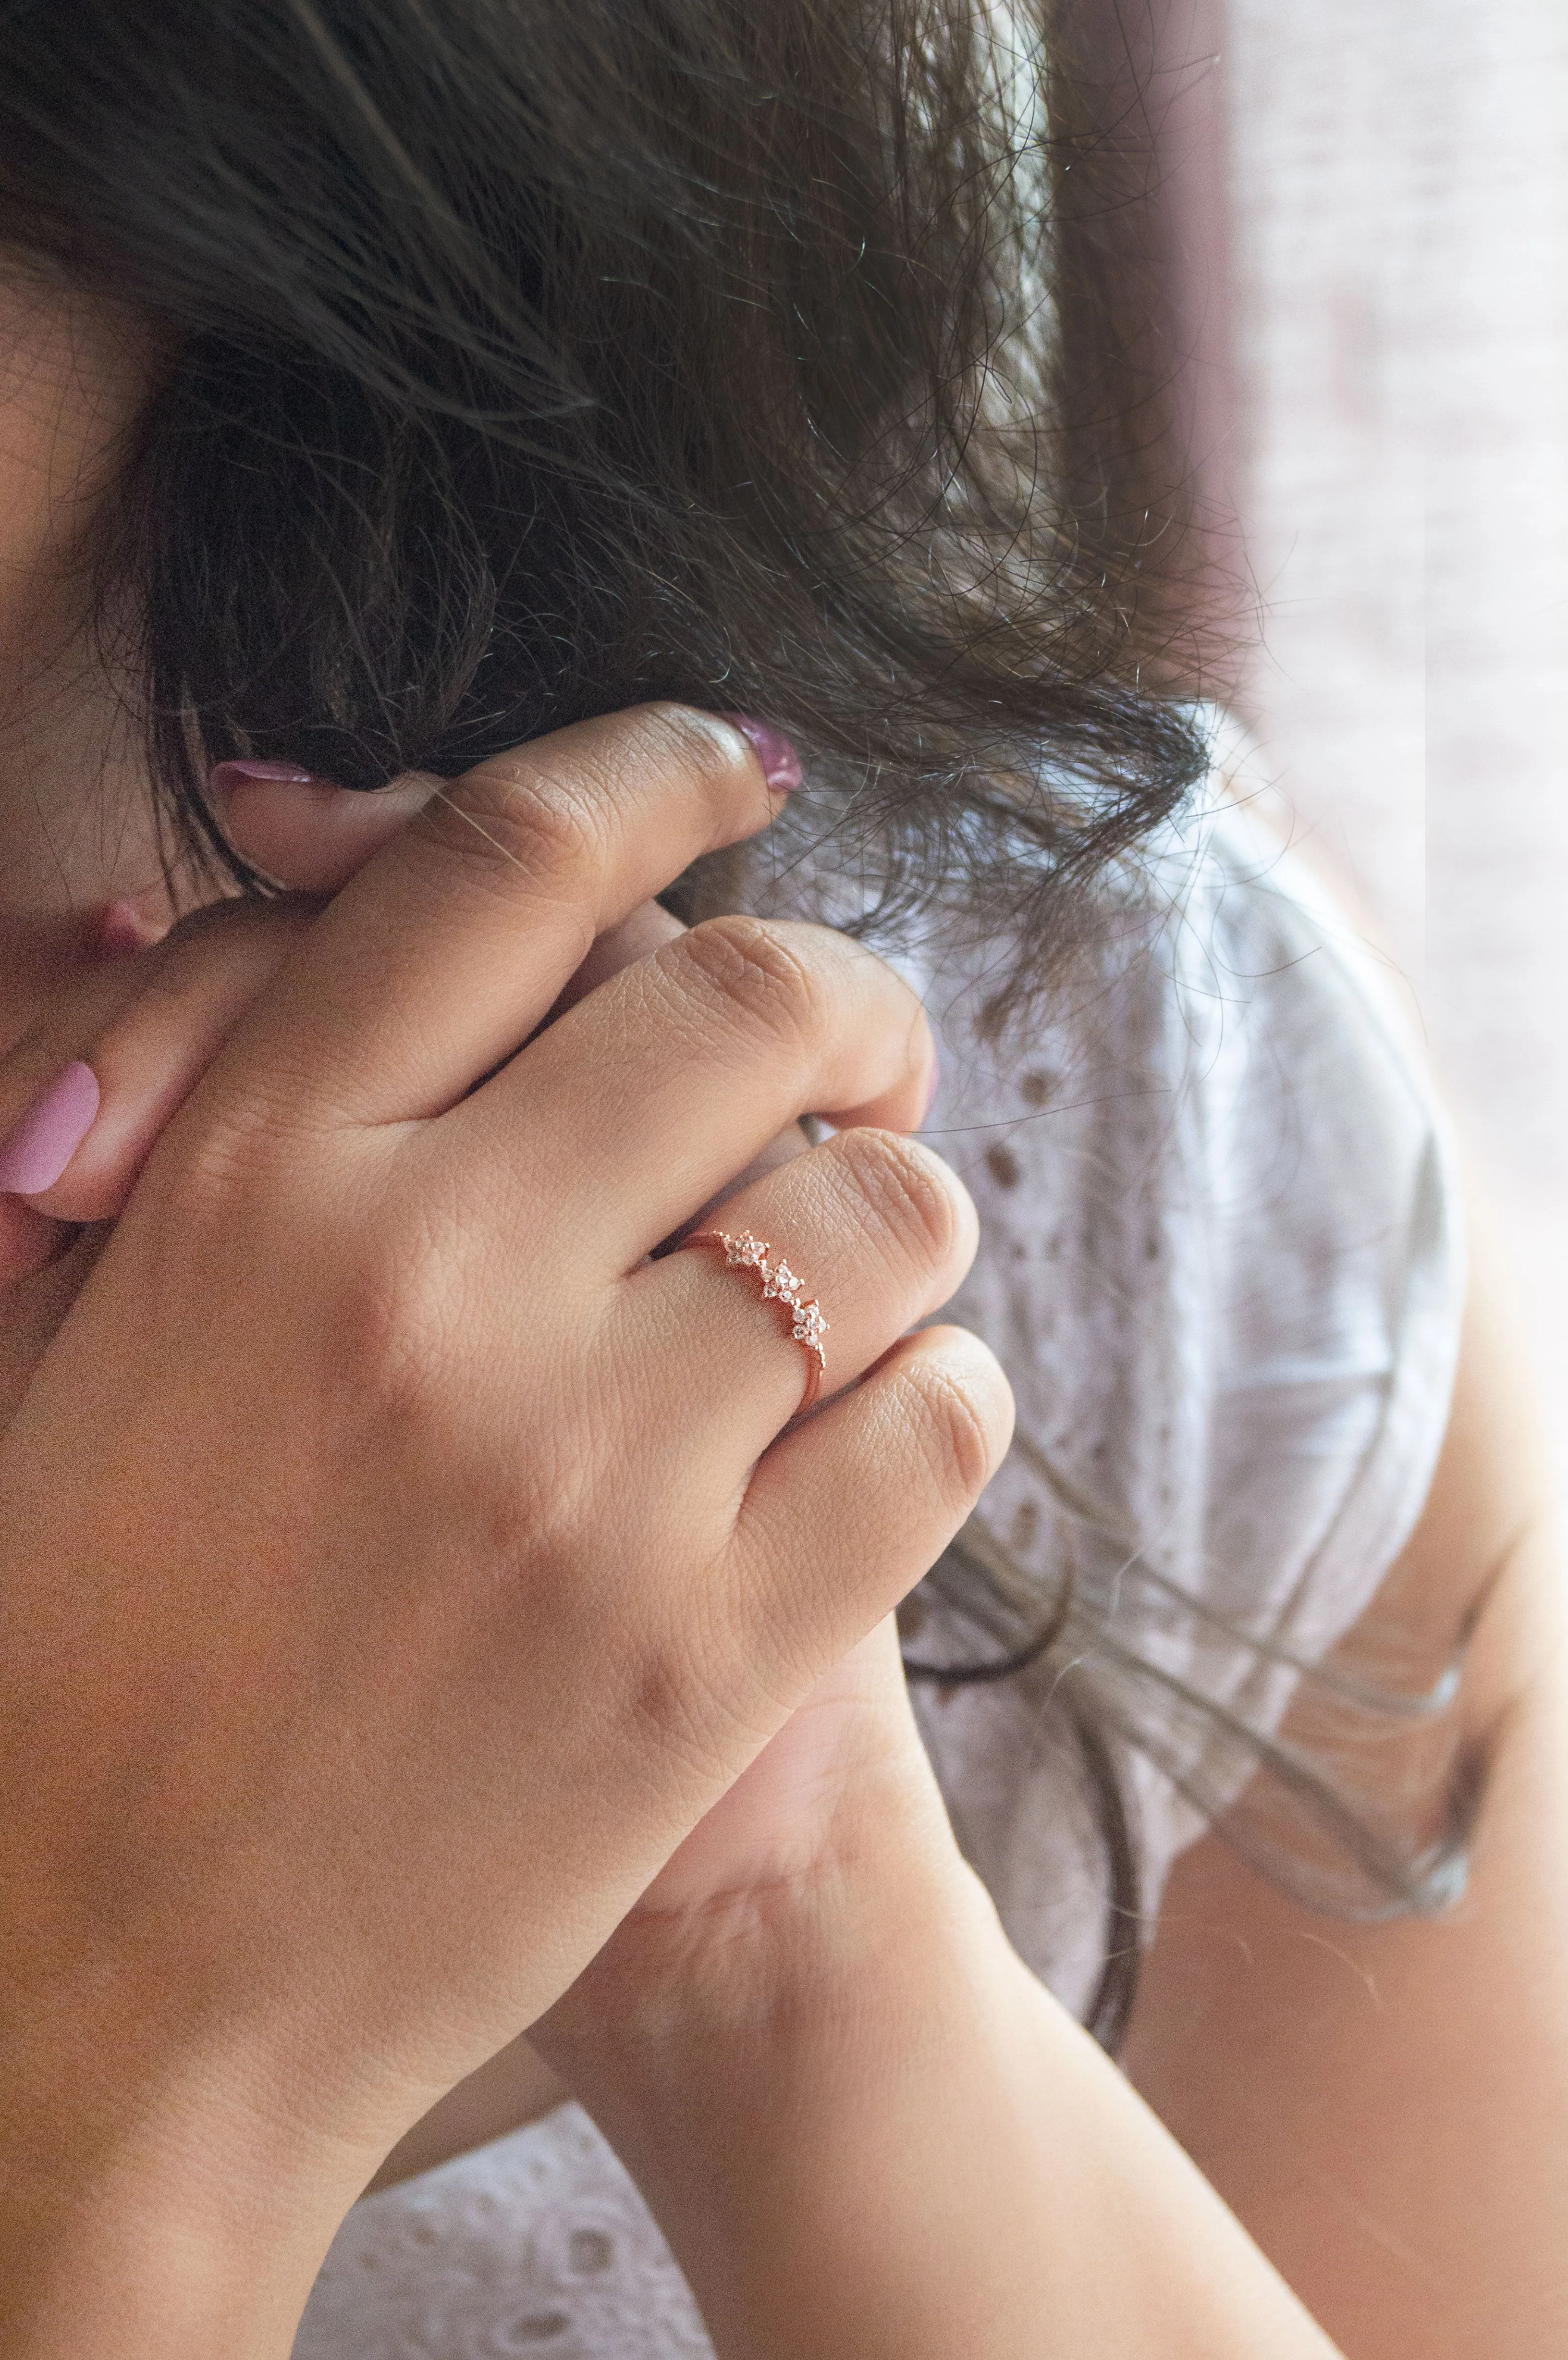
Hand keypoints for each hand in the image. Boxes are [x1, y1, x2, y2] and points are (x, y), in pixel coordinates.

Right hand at [0, 704, 1011, 2354]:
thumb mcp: (61, 1327)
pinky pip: (942, 1419)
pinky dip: (936, 1399)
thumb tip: (245, 856)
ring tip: (837, 1282)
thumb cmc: (67, 1643)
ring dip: (892, 1219)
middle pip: (754, 1002)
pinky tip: (860, 1435)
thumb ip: (171, 1084)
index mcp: (253, 1178)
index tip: (731, 764)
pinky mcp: (710, 1651)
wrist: (92, 1991)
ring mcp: (584, 1471)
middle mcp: (426, 1284)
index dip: (651, 768)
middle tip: (844, 1060)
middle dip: (839, 1003)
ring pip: (886, 1210)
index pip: (504, 863)